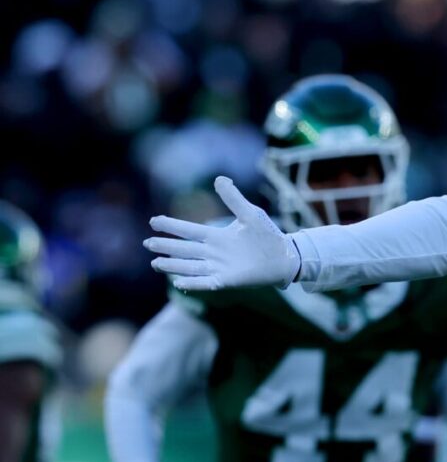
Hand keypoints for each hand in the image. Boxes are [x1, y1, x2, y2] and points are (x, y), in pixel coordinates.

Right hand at [145, 176, 300, 292]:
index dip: (171, 226)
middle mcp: (214, 252)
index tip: (153, 221)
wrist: (285, 256)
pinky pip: (206, 282)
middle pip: (184, 249)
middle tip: (147, 243)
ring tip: (155, 263)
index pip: (189, 230)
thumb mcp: (250, 214)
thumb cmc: (268, 235)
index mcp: (217, 236)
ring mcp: (219, 267)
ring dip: (173, 265)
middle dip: (166, 246)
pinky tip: (178, 282)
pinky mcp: (227, 280)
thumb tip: (219, 178)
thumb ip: (233, 199)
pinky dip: (193, 283)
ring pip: (190, 266)